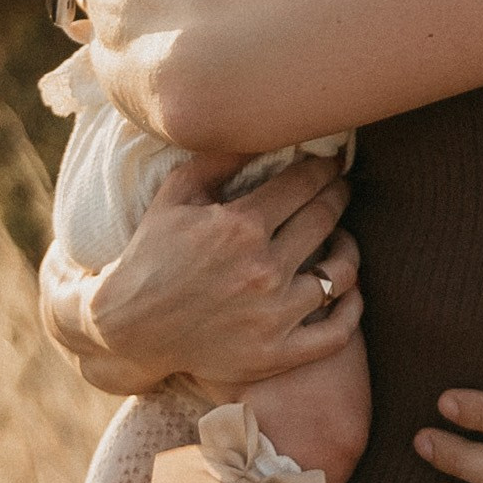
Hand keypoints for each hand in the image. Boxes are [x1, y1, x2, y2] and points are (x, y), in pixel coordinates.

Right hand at [74, 150, 361, 394]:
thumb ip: (218, 158)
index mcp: (240, 226)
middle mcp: (263, 269)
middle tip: (341, 187)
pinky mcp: (277, 353)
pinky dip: (353, 308)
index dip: (325, 167)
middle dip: (339, 194)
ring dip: (348, 247)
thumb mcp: (173, 196)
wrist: (129, 329)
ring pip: (341, 272)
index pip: (304, 183)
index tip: (332, 163)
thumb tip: (258, 129)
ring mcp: (273, 314)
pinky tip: (349, 290)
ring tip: (342, 238)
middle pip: (325, 218)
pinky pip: (338, 331)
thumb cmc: (151, 255)